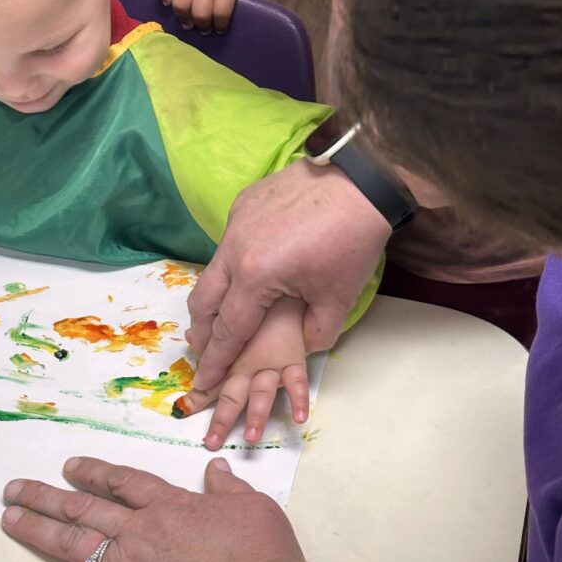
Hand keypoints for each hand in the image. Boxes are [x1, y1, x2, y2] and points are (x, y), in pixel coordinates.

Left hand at [0, 456, 307, 561]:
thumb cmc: (262, 556)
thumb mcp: (253, 508)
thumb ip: (228, 488)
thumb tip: (217, 469)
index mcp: (169, 505)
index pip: (123, 481)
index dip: (95, 471)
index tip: (71, 465)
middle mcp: (140, 532)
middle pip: (84, 507)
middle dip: (47, 495)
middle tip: (15, 488)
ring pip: (70, 543)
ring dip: (36, 528)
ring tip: (8, 517)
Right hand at [156, 0, 250, 32]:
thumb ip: (242, 4)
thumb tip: (240, 23)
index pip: (221, 14)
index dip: (220, 26)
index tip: (219, 29)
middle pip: (200, 13)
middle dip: (201, 25)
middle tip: (202, 28)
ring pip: (180, 3)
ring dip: (182, 16)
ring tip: (187, 21)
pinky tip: (169, 1)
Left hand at [182, 296, 307, 449]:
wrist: (285, 283)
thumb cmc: (256, 299)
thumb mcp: (230, 312)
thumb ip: (211, 331)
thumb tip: (191, 338)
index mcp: (231, 354)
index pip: (212, 381)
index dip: (198, 397)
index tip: (183, 412)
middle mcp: (248, 362)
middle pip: (232, 394)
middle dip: (221, 418)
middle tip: (211, 442)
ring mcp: (272, 363)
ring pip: (261, 392)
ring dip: (256, 415)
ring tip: (250, 437)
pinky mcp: (294, 358)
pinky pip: (298, 381)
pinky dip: (300, 399)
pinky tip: (300, 419)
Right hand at [188, 160, 389, 390]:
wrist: (359, 180)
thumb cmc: (350, 241)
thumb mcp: (339, 298)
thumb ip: (316, 332)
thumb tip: (302, 344)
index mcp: (254, 277)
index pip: (228, 330)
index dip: (217, 360)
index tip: (205, 381)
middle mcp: (234, 248)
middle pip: (204, 300)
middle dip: (202, 331)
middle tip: (206, 350)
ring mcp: (236, 222)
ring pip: (214, 268)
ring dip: (216, 296)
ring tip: (225, 313)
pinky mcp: (244, 203)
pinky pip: (230, 241)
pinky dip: (234, 262)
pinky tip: (253, 267)